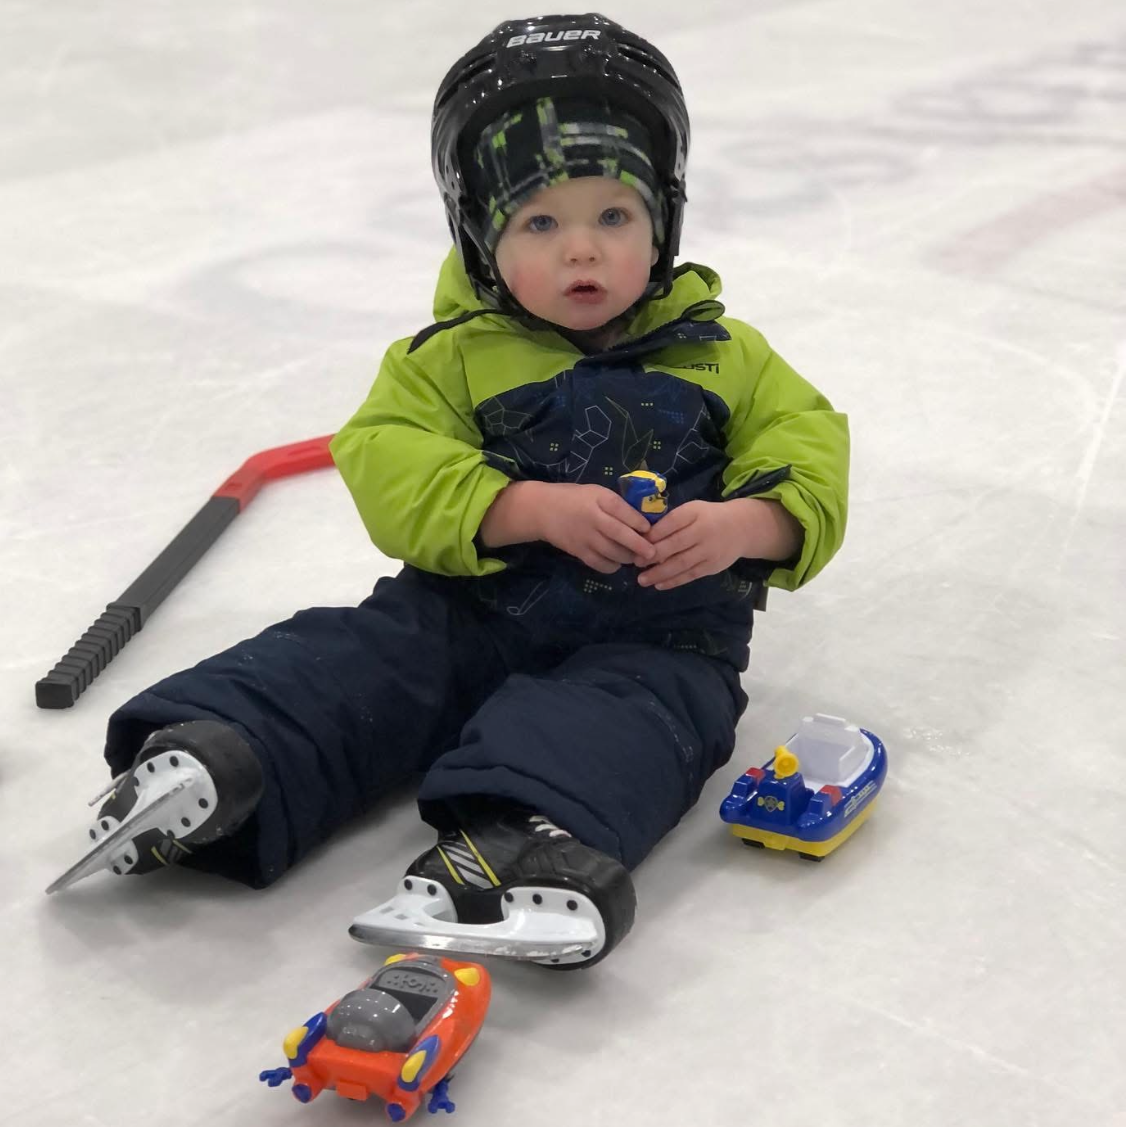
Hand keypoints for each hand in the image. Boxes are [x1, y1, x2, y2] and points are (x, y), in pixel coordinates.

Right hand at [536, 483, 656, 573]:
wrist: (543, 510)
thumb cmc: (575, 498)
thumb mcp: (596, 492)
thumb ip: (616, 505)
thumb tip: (643, 520)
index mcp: (599, 498)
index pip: (622, 510)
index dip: (638, 521)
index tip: (650, 529)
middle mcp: (592, 518)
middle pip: (619, 534)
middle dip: (639, 545)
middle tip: (653, 553)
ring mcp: (585, 537)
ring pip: (612, 552)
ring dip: (628, 557)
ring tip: (637, 558)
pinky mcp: (578, 552)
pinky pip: (600, 564)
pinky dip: (612, 566)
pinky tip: (617, 562)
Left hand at [638, 498, 801, 590]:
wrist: (742, 528)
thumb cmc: (708, 517)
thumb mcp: (692, 510)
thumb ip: (672, 521)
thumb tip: (643, 536)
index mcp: (695, 513)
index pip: (672, 522)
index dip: (654, 534)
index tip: (637, 542)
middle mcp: (703, 531)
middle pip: (675, 545)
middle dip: (653, 555)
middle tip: (636, 563)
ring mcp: (709, 551)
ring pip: (681, 563)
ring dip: (660, 573)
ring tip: (642, 580)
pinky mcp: (712, 566)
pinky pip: (690, 575)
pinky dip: (674, 581)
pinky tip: (659, 585)